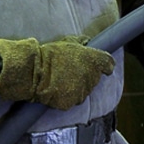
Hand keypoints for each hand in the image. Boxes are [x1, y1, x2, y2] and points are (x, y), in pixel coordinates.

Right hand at [0, 37, 114, 109]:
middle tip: (70, 71)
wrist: (34, 71)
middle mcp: (92, 78)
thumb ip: (81, 41)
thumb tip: (87, 40)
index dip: (105, 65)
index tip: (101, 66)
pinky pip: (71, 100)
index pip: (108, 64)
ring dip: (76, 87)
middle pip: (94, 79)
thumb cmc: (50, 54)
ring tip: (61, 80)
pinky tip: (56, 89)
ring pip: (83, 91)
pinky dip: (65, 97)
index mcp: (94, 61)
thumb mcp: (67, 42)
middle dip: (86, 76)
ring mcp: (82, 92)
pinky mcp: (71, 102)